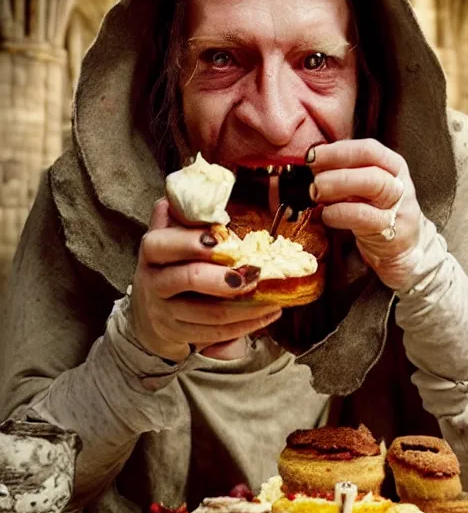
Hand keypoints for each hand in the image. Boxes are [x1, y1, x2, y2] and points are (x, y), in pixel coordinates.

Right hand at [130, 199, 281, 361]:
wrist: (149, 313)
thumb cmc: (169, 265)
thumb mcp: (168, 238)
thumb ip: (181, 215)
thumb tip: (200, 177)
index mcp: (152, 252)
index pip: (162, 244)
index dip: (189, 242)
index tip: (219, 240)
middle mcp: (153, 282)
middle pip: (187, 279)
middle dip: (223, 278)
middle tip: (255, 273)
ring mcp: (165, 312)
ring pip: (208, 313)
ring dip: (245, 306)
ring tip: (273, 297)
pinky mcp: (179, 335)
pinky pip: (215, 333)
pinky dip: (246, 325)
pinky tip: (268, 313)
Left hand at [308, 139, 422, 289]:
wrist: (403, 249)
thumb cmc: (376, 213)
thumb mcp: (365, 189)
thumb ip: (344, 174)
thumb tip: (310, 165)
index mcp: (392, 165)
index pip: (367, 149)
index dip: (338, 150)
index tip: (312, 156)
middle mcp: (398, 182)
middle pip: (370, 164)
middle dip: (336, 167)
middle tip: (313, 178)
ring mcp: (398, 206)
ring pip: (373, 185)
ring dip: (338, 186)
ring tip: (316, 193)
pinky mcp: (390, 231)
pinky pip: (364, 217)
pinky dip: (340, 213)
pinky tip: (326, 215)